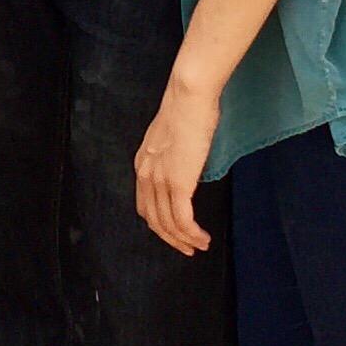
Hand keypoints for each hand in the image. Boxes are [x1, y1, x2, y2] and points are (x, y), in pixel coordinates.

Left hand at [133, 77, 220, 255]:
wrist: (189, 96)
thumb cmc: (188, 108)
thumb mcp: (173, 136)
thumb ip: (174, 154)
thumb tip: (187, 161)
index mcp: (143, 164)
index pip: (145, 205)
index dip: (159, 224)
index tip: (176, 232)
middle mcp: (146, 175)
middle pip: (154, 219)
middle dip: (171, 239)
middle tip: (188, 249)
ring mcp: (160, 180)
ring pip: (168, 224)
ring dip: (184, 240)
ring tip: (201, 246)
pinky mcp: (177, 183)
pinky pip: (182, 219)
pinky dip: (192, 234)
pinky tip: (203, 239)